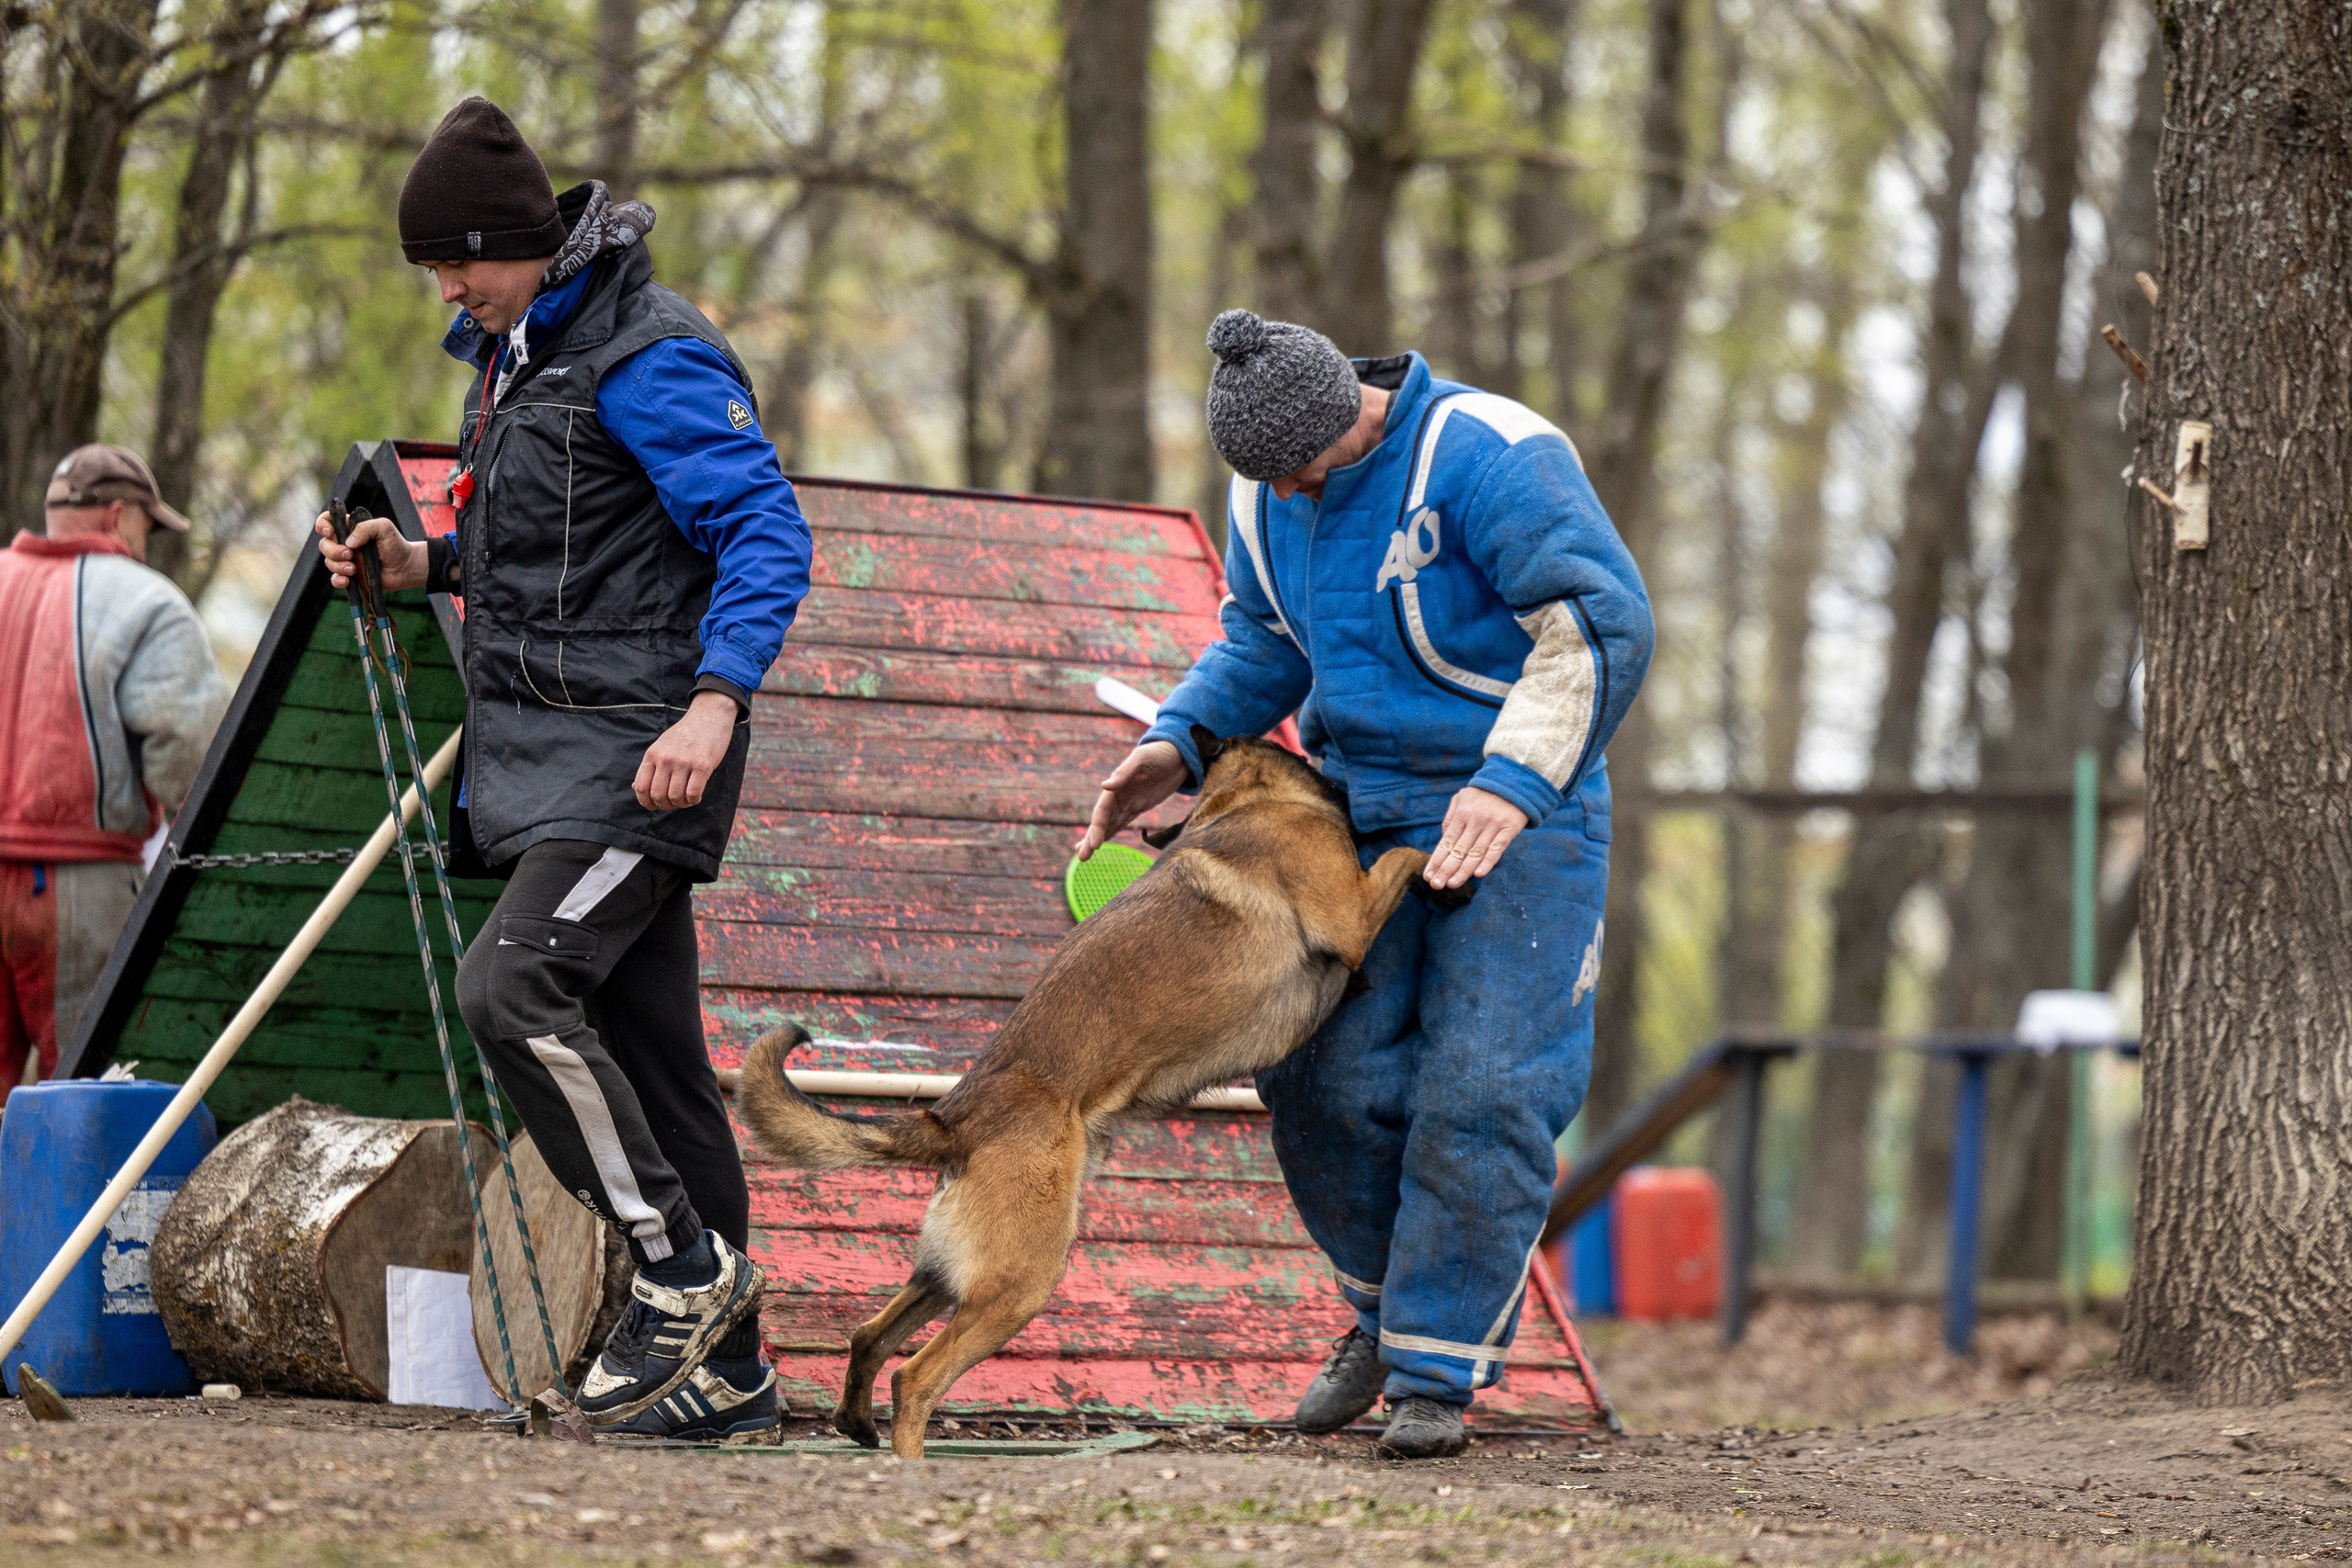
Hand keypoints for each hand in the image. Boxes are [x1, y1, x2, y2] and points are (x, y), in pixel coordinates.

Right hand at [314, 512, 428, 591]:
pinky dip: (338, 580)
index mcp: (350, 529)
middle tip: (350, 555)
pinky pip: (335, 579)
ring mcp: (346, 560)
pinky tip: (348, 580)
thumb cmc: (395, 544)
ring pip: (329, 562)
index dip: (322, 525)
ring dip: (339, 566)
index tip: (329, 532)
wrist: (405, 566)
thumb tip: (349, 542)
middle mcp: (344, 543)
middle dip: (333, 551)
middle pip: (324, 545)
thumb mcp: (384, 528)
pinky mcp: (350, 576)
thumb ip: (365, 527)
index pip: (327, 521)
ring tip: (354, 569)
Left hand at [634, 691, 738, 809]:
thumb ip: (651, 765)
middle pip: (658, 795)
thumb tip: (637, 788)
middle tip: (673, 803)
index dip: (645, 802)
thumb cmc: (685, 735)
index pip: (641, 786)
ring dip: (681, 804)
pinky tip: (696, 796)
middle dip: (665, 805)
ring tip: (686, 799)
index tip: (653, 806)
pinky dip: (693, 800)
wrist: (709, 717)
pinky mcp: (702, 766)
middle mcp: (666, 759)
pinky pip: (693, 794)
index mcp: (652, 754)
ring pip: (675, 797)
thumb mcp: (662, 746)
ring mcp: (684, 762)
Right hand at [1077, 741, 1188, 859]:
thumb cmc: (1159, 754)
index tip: (1094, 844)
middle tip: (1082, 857)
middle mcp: (1118, 795)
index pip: (1103, 810)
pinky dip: (1109, 833)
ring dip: (1095, 839)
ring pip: (1108, 825)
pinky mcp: (1137, 807)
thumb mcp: (1142, 759)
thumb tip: (1105, 786)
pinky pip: (1120, 823)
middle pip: (1101, 821)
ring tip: (1083, 856)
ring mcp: (1126, 802)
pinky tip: (1098, 844)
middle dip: (1091, 839)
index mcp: (1116, 785)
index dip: (1097, 827)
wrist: (1177, 755)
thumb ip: (1124, 772)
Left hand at [1425, 786, 1527, 888]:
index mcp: (1462, 814)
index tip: (1429, 876)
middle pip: (1459, 850)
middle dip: (1446, 869)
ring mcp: (1492, 825)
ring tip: (1452, 884)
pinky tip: (1478, 874)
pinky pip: (1497, 848)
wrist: (1514, 782)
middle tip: (1436, 885)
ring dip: (1463, 870)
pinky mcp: (1509, 829)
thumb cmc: (1483, 794)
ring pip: (1476, 852)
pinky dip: (1488, 861)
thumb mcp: (1462, 798)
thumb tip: (1443, 838)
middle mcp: (1475, 821)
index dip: (1437, 860)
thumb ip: (1450, 818)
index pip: (1446, 842)